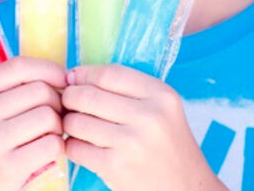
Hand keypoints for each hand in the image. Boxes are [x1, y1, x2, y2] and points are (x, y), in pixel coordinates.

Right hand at [0, 57, 66, 190]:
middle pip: (40, 91)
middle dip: (56, 103)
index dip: (48, 69)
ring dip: (58, 127)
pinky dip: (57, 149)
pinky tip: (44, 154)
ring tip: (46, 136)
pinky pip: (51, 145)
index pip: (19, 66)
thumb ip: (5, 91)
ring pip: (49, 117)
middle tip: (53, 118)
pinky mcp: (7, 168)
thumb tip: (58, 77)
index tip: (61, 80)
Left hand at [62, 65, 225, 190]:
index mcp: (162, 96)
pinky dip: (71, 145)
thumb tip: (74, 77)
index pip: (109, 74)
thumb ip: (127, 90)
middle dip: (69, 97)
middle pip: (88, 95)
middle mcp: (149, 117)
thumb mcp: (162, 109)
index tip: (72, 79)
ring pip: (77, 121)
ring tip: (75, 125)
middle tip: (67, 103)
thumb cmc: (168, 145)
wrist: (186, 187)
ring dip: (68, 122)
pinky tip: (81, 146)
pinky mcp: (115, 167)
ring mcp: (132, 143)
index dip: (84, 74)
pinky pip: (75, 147)